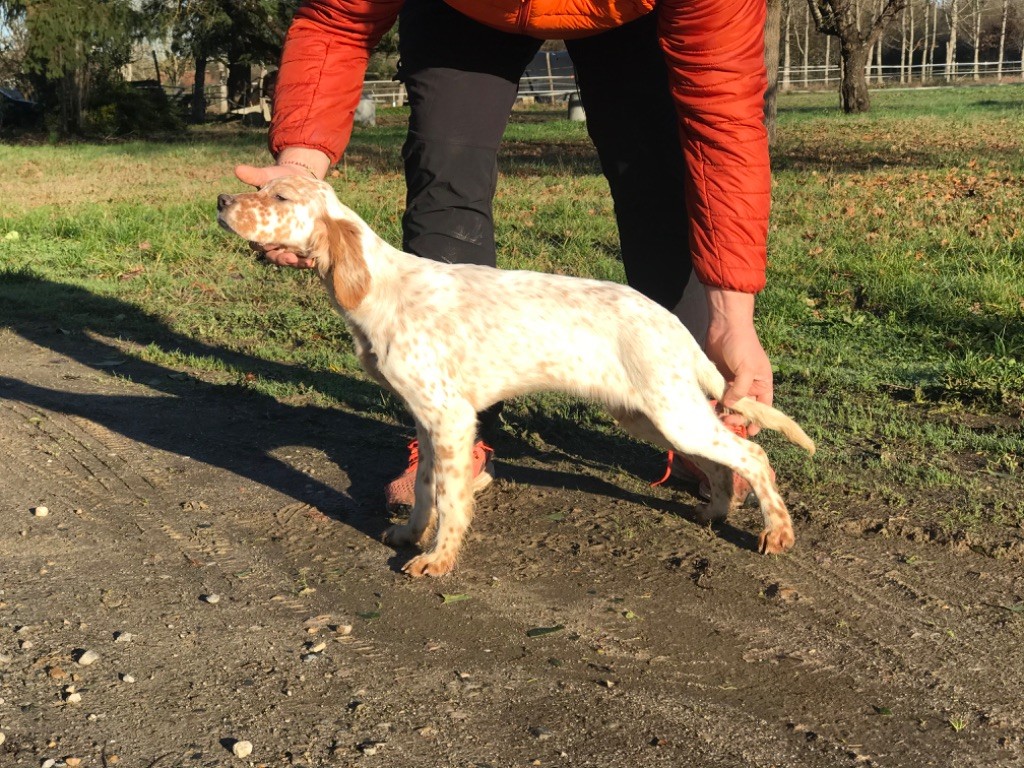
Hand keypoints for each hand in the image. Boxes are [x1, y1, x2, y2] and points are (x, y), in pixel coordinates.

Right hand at [234, 149, 329, 268]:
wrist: (303, 178)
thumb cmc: (281, 178)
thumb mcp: (269, 177)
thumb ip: (255, 176)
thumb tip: (237, 169)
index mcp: (262, 226)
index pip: (258, 243)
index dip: (261, 247)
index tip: (266, 246)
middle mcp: (275, 237)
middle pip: (274, 255)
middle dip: (282, 259)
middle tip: (290, 258)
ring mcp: (291, 240)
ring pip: (291, 258)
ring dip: (298, 263)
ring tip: (307, 263)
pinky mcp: (306, 240)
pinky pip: (306, 254)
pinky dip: (309, 259)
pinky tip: (314, 260)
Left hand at [703, 287, 773, 436]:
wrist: (725, 325)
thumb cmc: (742, 345)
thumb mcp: (746, 368)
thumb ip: (740, 389)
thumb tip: (730, 406)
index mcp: (762, 384)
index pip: (763, 408)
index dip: (757, 421)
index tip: (749, 432)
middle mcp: (748, 386)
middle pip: (744, 409)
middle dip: (737, 418)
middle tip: (727, 424)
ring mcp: (732, 383)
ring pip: (729, 405)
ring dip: (724, 413)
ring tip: (717, 419)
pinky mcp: (718, 379)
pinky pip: (717, 396)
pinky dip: (714, 404)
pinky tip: (708, 408)